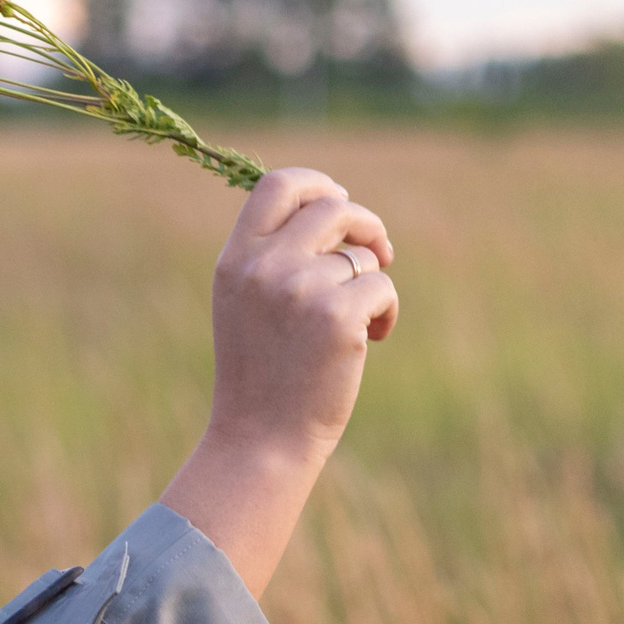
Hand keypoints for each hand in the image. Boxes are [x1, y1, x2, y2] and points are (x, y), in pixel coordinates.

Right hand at [158, 167, 399, 596]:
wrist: (262, 440)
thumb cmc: (261, 375)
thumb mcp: (247, 304)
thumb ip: (273, 256)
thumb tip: (333, 205)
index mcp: (236, 260)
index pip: (278, 185)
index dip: (317, 183)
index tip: (339, 200)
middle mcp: (265, 267)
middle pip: (333, 207)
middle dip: (366, 225)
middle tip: (380, 252)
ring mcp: (300, 289)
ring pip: (363, 255)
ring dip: (373, 281)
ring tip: (361, 322)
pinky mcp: (338, 316)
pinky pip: (383, 287)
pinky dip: (387, 312)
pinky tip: (372, 340)